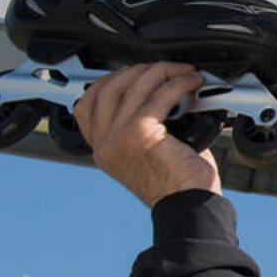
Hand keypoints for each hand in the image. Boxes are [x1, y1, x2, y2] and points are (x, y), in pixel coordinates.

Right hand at [73, 62, 220, 206]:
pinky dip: (177, 83)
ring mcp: (118, 139)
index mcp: (103, 150)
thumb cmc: (179, 186)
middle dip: (139, 70)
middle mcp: (105, 144)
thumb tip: (166, 96)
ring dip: (162, 71)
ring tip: (184, 71)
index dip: (109, 80)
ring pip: (133, 86)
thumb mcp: (150, 153)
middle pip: (108, 88)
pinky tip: (191, 82)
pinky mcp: (140, 134)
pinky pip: (159, 96)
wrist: (189, 209)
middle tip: (166, 67)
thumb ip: (145, 126)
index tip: (134, 72)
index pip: (86, 104)